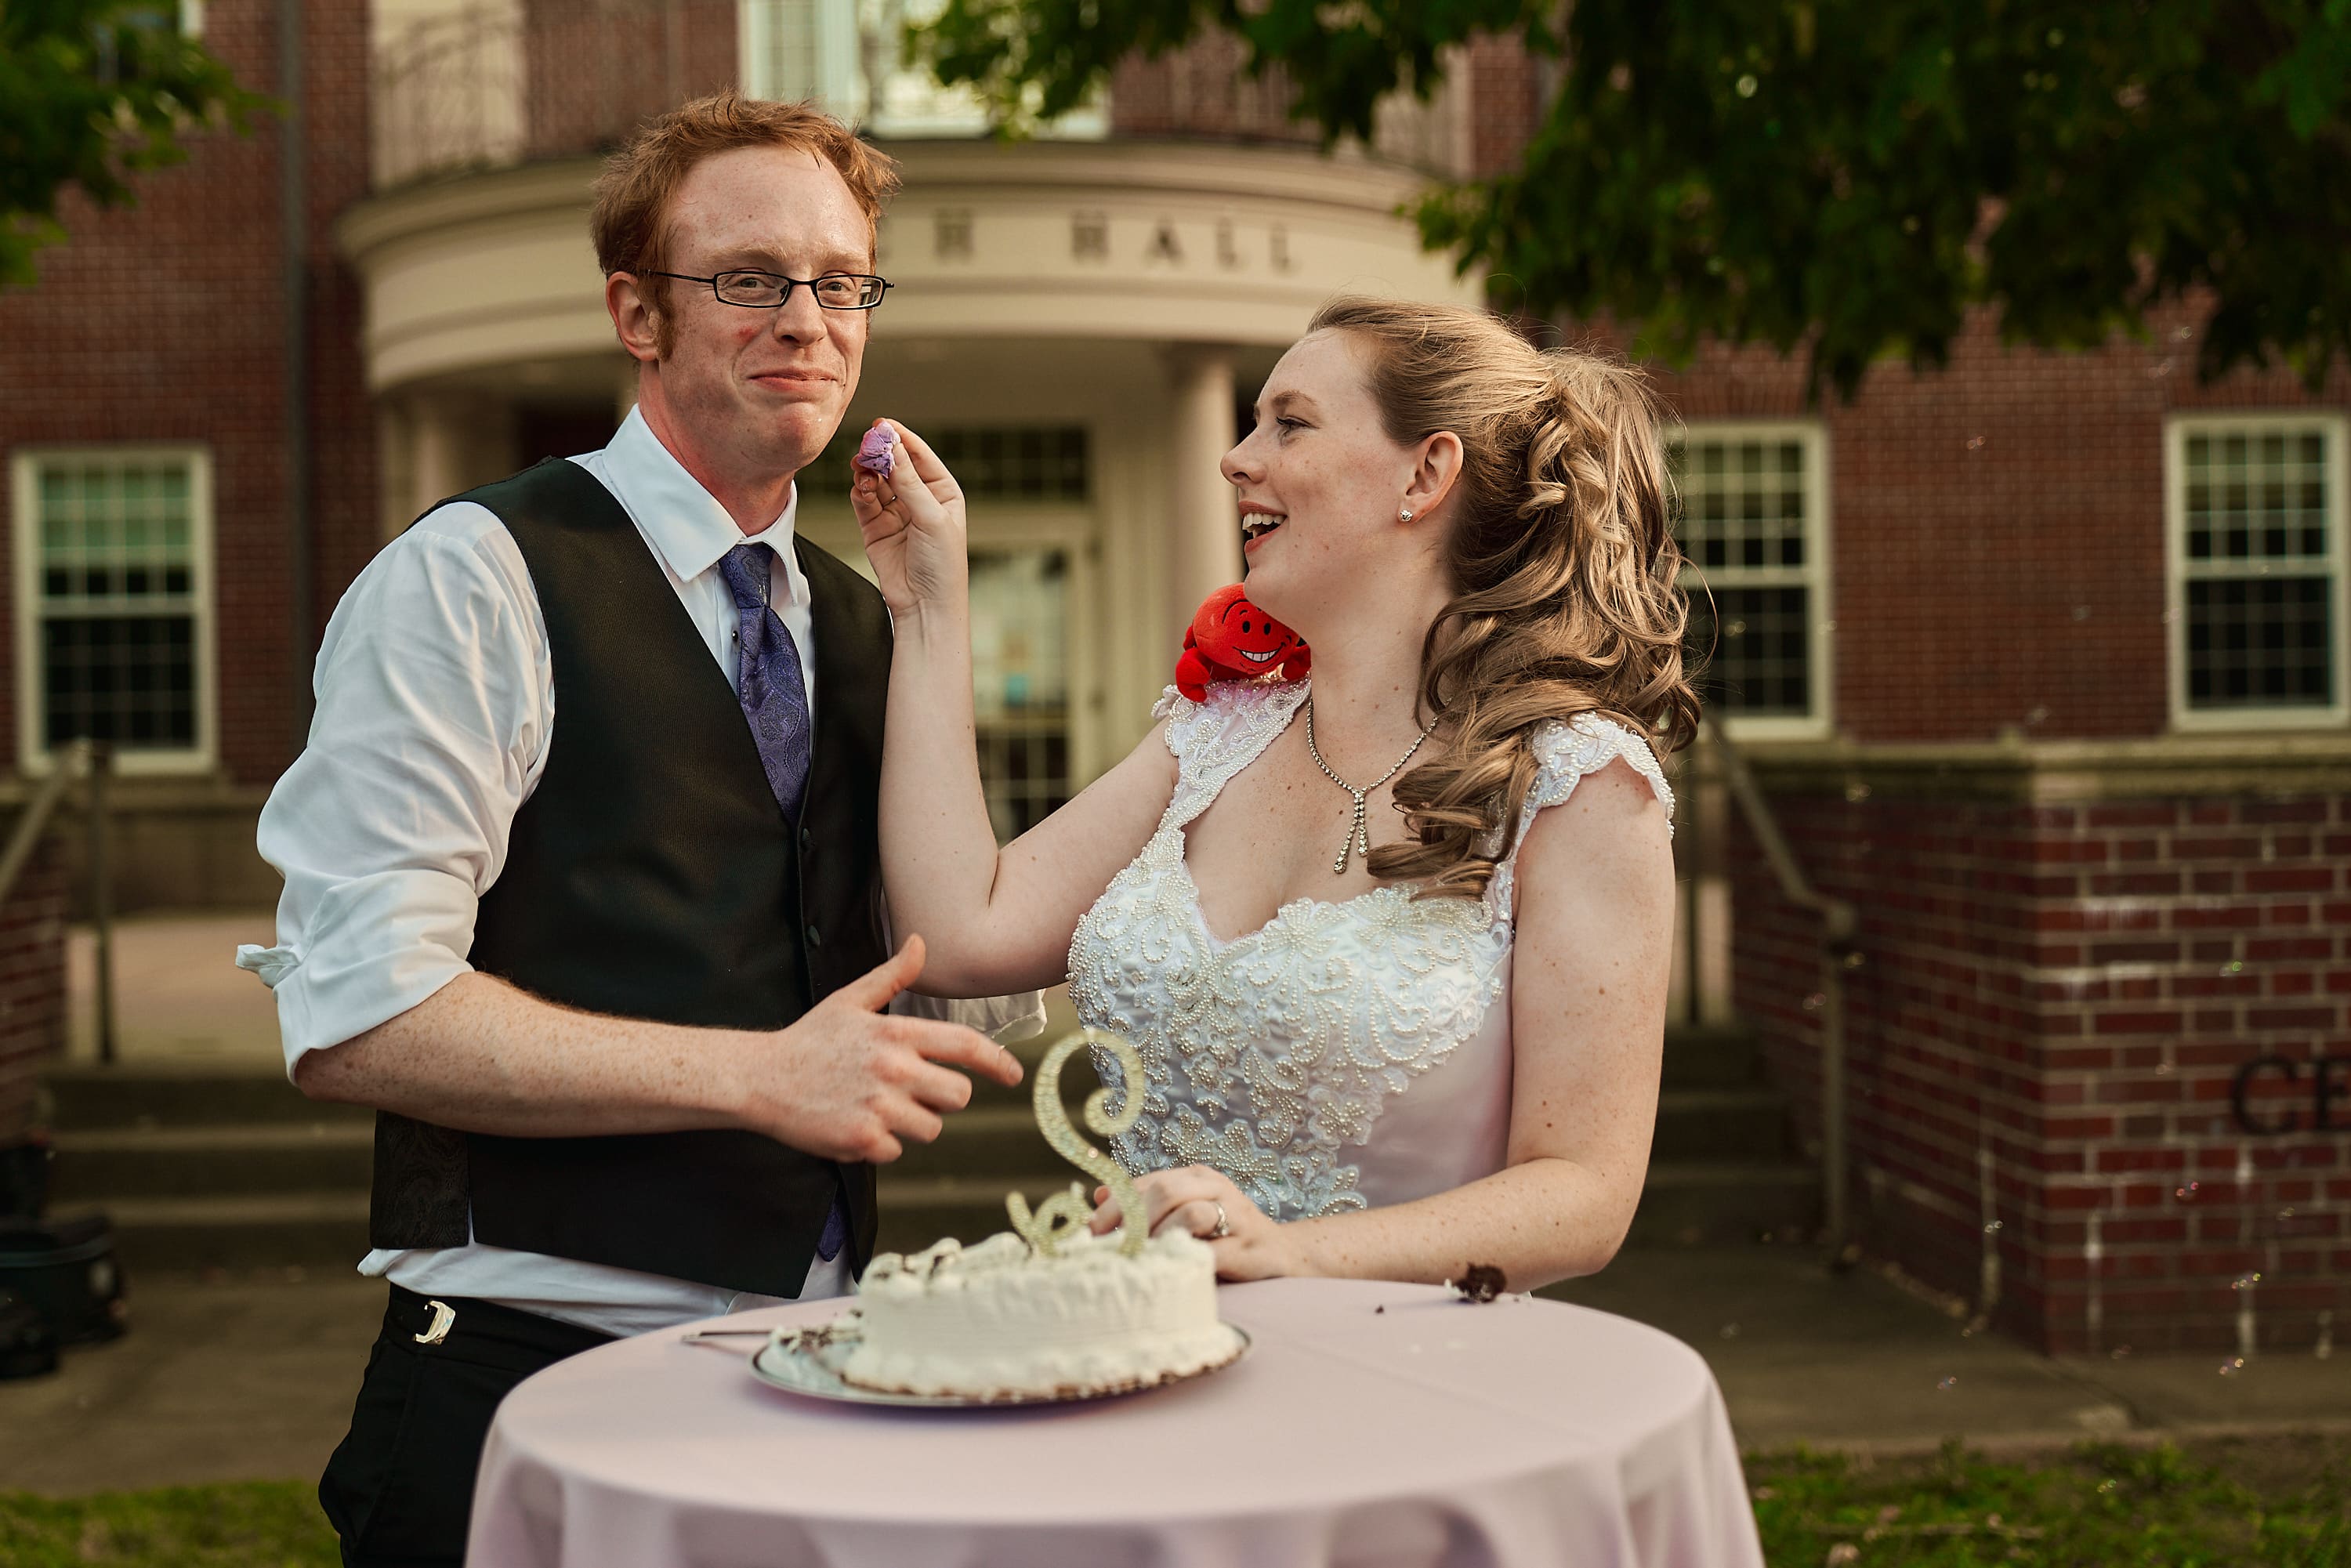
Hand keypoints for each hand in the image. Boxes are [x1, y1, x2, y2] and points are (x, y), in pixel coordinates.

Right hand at [734, 934, 1021, 1161]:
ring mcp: (878, 1106)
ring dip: (910, 1124)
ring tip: (876, 1107)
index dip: (997, 1061)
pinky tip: (854, 1123)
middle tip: (910, 1093)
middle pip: (958, 1095)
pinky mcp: (862, 1139)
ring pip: (930, 1128)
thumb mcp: (850, 1001)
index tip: (1014, 1074)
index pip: (964, 1045)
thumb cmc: (810, 1039)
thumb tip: (920, 942)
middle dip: (942, 1098)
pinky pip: (897, 1151)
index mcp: (895, 1032)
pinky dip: (880, 1145)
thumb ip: (892, 976)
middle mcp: (893, 1068)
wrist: (760, 1078)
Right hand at [850, 419, 966, 617]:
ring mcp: (896, 513)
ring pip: (876, 480)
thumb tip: (892, 445)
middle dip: (880, 453)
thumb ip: (908, 481)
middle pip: (895, 465)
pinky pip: (864, 501)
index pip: (920, 456)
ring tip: (861, 468)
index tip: (883, 424)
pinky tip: (861, 488)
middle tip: (865, 445)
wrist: (926, 606)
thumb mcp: (931, 517)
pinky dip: (860, 491)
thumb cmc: (942, 564)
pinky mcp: (875, 528)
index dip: (902, 439)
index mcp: (943, 493)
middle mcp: (920, 499)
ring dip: (868, 471)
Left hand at [1085, 1164, 1306, 1281]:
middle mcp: (1215, 1188)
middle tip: (1110, 1246)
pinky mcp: (1246, 1246)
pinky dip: (1185, 1258)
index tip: (1090, 1231)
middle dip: (1131, 1220)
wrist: (1282, 1254)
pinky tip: (1169, 1270)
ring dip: (1158, 1236)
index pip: (1147, 1182)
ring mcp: (1234, 1215)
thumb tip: (1099, 1194)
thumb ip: (1146, 1202)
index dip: (1115, 1205)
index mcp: (1196, 1177)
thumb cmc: (1224, 1234)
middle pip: (1164, 1191)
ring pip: (1188, 1212)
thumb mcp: (1185, 1210)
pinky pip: (1210, 1250)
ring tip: (1140, 1257)